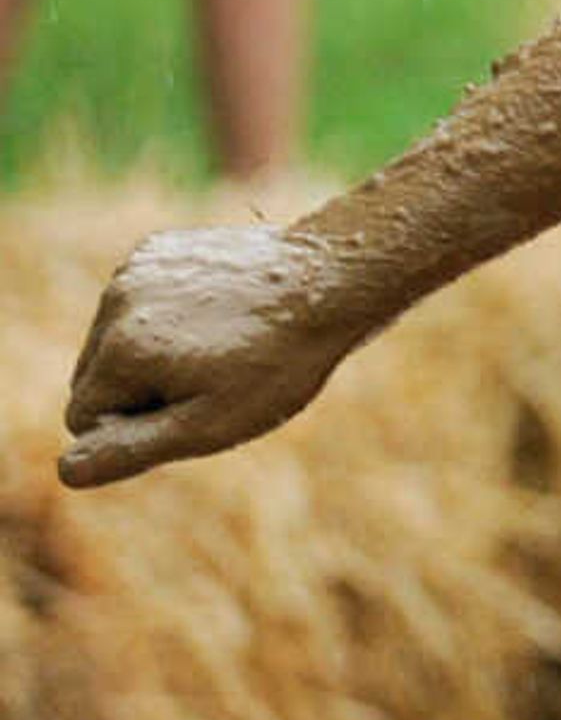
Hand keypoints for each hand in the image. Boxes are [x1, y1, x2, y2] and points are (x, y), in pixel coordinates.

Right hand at [61, 225, 359, 488]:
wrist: (334, 279)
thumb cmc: (279, 363)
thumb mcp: (209, 424)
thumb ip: (130, 450)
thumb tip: (67, 470)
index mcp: (119, 351)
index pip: (85, 419)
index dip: (137, 427)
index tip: (196, 407)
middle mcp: (114, 302)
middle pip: (93, 377)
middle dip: (140, 389)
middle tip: (213, 378)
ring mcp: (135, 268)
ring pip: (114, 340)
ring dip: (152, 352)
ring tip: (222, 344)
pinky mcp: (157, 249)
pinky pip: (139, 302)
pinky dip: (167, 314)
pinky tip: (221, 312)